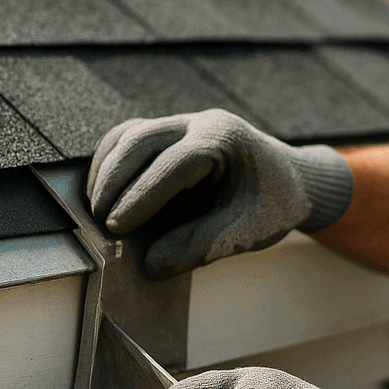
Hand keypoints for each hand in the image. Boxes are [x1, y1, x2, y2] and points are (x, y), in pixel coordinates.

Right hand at [87, 110, 352, 278]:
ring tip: (95, 209)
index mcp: (224, 140)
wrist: (292, 182)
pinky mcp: (170, 133)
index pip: (172, 163)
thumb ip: (201, 246)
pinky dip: (111, 163)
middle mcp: (200, 123)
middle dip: (114, 181)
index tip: (116, 228)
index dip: (140, 196)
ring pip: (130, 134)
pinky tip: (104, 192)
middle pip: (141, 139)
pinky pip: (130, 138)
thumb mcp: (248, 231)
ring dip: (106, 170)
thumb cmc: (274, 204)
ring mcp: (183, 123)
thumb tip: (150, 265)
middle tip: (100, 223)